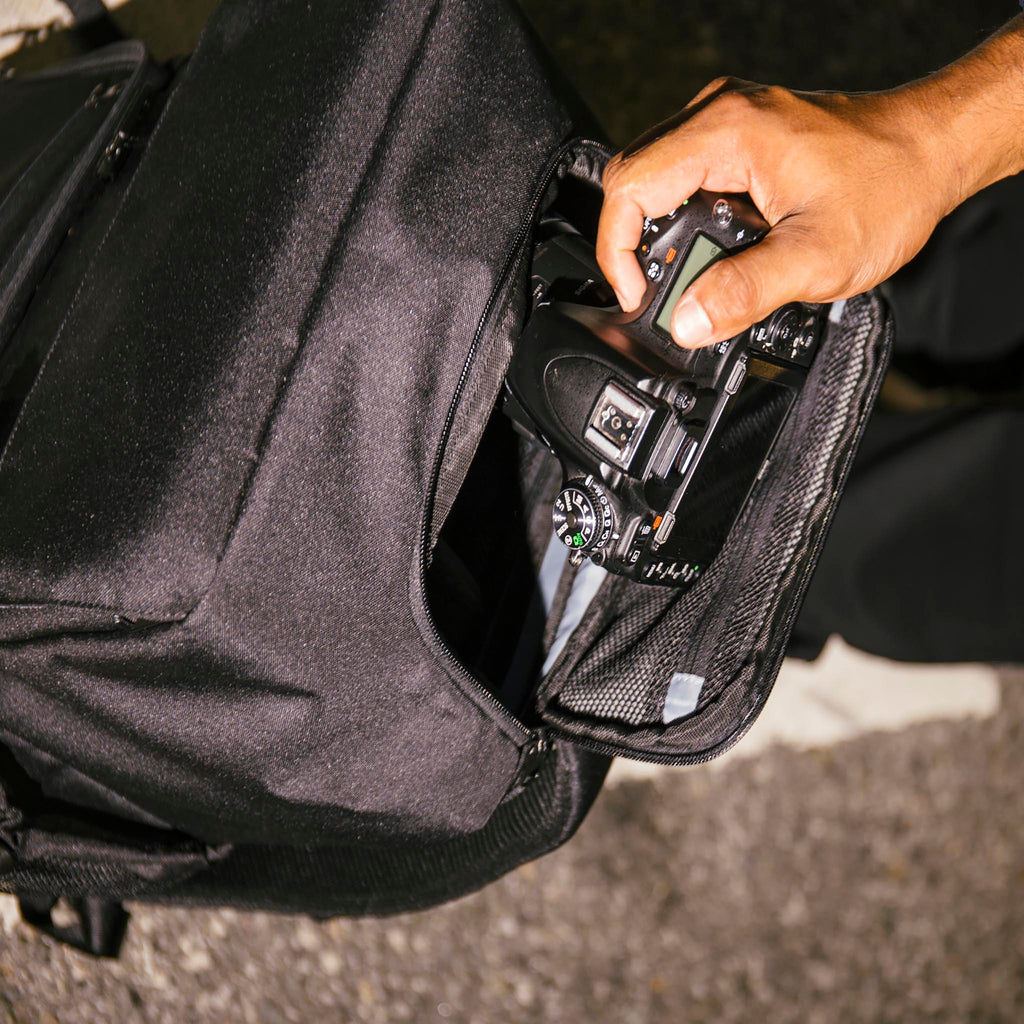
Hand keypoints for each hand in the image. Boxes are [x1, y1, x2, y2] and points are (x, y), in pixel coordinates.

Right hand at [597, 18, 1023, 348]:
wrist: (933, 152)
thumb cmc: (890, 189)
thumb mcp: (818, 257)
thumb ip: (746, 292)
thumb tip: (686, 322)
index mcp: (728, 133)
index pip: (629, 187)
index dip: (618, 250)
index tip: (640, 294)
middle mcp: (719, 115)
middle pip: (632, 179)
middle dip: (633, 244)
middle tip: (659, 293)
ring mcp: (727, 121)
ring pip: (654, 177)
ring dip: (658, 233)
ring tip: (689, 276)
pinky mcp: (739, 136)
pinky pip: (682, 175)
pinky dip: (681, 218)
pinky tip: (710, 250)